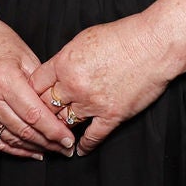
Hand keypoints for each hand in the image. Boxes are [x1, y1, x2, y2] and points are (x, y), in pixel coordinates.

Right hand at [0, 14, 76, 157]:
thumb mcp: (26, 56)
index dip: (55, 131)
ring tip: (52, 150)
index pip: (35, 115)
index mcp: (5, 80)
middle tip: (66, 148)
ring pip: (11, 139)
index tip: (69, 139)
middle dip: (49, 143)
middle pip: (24, 130)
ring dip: (34, 148)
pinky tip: (30, 150)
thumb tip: (58, 109)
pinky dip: (14, 149)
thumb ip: (41, 85)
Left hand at [28, 13, 174, 156]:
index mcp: (64, 63)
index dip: (31, 91)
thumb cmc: (122, 36)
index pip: (35, 84)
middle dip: (42, 111)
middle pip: (46, 105)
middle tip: (40, 118)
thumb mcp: (84, 39)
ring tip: (57, 134)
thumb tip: (54, 71)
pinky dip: (84, 145)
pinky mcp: (112, 116)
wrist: (154, 45)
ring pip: (65, 122)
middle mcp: (74, 85)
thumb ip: (66, 58)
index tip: (31, 98)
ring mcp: (92, 103)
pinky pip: (92, 137)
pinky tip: (79, 149)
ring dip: (61, 127)